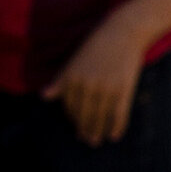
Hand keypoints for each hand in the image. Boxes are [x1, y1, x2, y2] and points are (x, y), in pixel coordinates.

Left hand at [44, 16, 147, 145]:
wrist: (125, 31)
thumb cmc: (99, 44)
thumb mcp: (75, 60)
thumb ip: (61, 80)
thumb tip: (44, 97)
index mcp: (72, 78)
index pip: (69, 105)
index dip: (73, 117)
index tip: (77, 125)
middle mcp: (87, 85)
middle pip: (83, 114)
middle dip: (84, 129)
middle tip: (87, 139)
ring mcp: (106, 88)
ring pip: (100, 116)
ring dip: (98, 131)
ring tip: (97, 140)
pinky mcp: (123, 88)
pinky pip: (119, 113)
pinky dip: (116, 126)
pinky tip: (115, 135)